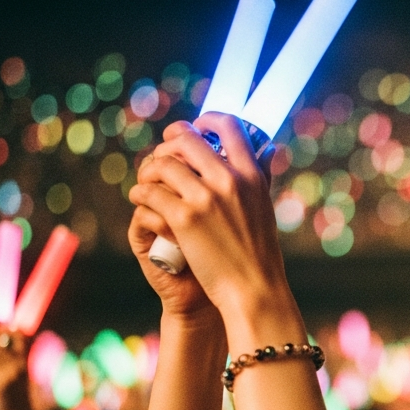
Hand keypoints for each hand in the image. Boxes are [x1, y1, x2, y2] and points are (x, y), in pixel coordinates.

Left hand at [128, 115, 290, 320]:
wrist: (253, 289)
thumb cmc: (259, 252)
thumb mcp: (265, 206)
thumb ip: (262, 175)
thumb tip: (269, 147)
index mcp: (251, 175)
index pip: (229, 126)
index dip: (206, 120)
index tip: (195, 128)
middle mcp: (229, 180)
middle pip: (186, 139)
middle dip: (168, 143)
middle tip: (162, 157)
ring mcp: (204, 198)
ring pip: (162, 164)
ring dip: (149, 170)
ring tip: (147, 181)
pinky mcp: (183, 219)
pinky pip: (150, 193)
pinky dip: (140, 194)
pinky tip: (141, 200)